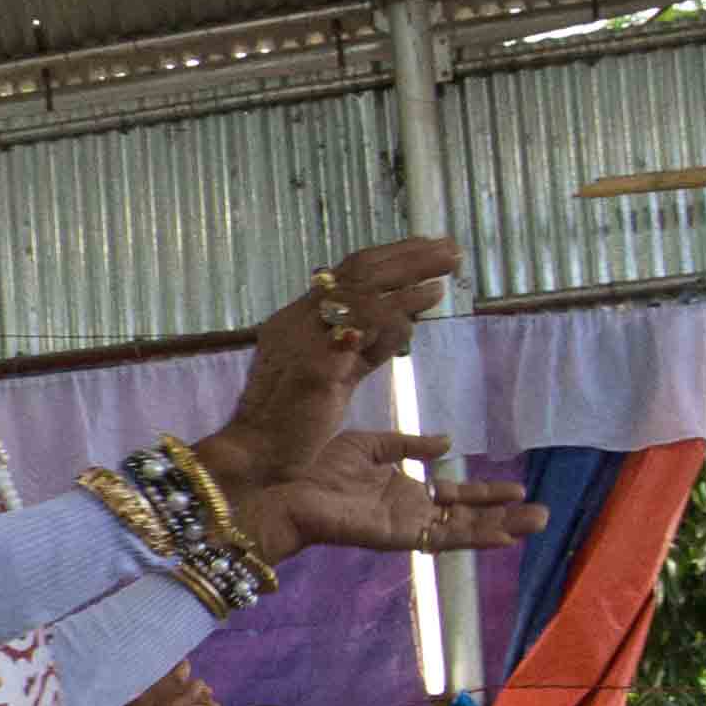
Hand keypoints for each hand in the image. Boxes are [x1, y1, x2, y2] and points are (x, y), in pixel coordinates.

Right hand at [210, 237, 460, 488]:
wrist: (256, 457)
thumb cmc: (292, 423)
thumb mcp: (333, 375)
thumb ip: (362, 347)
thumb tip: (403, 320)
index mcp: (296, 320)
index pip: (345, 275)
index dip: (390, 257)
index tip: (426, 248)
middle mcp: (297, 320)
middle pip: (357, 270)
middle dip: (408, 255)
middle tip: (449, 248)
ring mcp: (304, 340)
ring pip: (362, 288)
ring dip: (410, 274)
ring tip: (447, 266)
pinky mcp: (316, 366)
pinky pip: (361, 326)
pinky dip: (397, 311)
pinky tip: (424, 305)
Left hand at [230, 431, 545, 567]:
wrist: (282, 484)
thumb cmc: (316, 466)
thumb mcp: (369, 445)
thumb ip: (407, 446)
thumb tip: (447, 442)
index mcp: (403, 491)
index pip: (455, 495)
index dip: (486, 493)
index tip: (520, 488)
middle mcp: (408, 512)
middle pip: (466, 517)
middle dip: (504, 516)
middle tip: (543, 515)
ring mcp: (404, 527)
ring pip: (461, 532)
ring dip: (499, 528)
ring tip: (536, 525)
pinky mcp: (394, 536)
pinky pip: (438, 539)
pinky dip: (471, 537)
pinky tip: (502, 536)